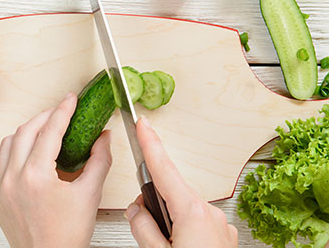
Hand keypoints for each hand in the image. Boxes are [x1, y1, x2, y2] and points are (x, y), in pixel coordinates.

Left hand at [0, 92, 112, 247]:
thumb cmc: (67, 236)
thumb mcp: (90, 195)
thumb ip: (99, 160)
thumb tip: (103, 137)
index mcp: (36, 176)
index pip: (49, 131)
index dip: (62, 111)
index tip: (70, 99)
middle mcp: (13, 179)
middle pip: (26, 130)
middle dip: (45, 116)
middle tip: (61, 112)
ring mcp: (1, 187)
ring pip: (9, 143)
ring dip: (27, 131)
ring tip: (46, 130)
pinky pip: (2, 162)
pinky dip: (16, 150)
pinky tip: (31, 153)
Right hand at [125, 117, 237, 247]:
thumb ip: (143, 227)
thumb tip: (136, 210)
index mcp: (192, 213)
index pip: (163, 169)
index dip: (150, 143)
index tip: (142, 123)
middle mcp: (209, 214)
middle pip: (170, 193)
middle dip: (153, 203)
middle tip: (146, 232)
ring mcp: (219, 225)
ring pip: (182, 210)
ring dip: (169, 221)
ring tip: (165, 246)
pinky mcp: (223, 237)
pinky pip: (197, 223)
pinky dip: (184, 231)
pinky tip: (180, 247)